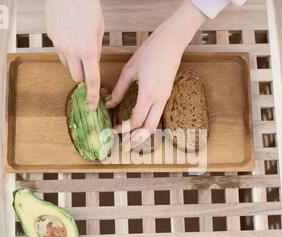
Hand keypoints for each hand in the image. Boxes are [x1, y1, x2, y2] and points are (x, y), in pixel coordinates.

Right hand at [45, 0, 103, 109]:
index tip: (92, 105)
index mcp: (88, 50)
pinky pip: (59, 51)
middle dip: (83, 75)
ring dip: (73, 63)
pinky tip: (69, 35)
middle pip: (76, 77)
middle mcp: (72, 50)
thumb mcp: (99, 30)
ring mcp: (59, 44)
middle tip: (87, 65)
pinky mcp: (51, 37)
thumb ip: (96, 50)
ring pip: (66, 65)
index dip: (92, 95)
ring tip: (78, 45)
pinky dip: (65, 49)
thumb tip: (92, 63)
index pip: (91, 80)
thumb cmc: (87, 7)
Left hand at [106, 0, 204, 148]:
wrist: (171, 43)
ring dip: (143, 134)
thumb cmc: (150, 52)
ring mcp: (165, 98)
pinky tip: (139, 125)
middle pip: (149, 128)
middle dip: (137, 140)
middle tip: (126, 148)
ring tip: (132, 140)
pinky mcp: (166, 95)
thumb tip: (109, 104)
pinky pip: (157, 114)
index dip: (124, 129)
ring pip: (155, 123)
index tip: (113, 130)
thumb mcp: (129, 70)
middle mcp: (159, 99)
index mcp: (149, 93)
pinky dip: (148, 123)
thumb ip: (119, 90)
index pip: (136, 120)